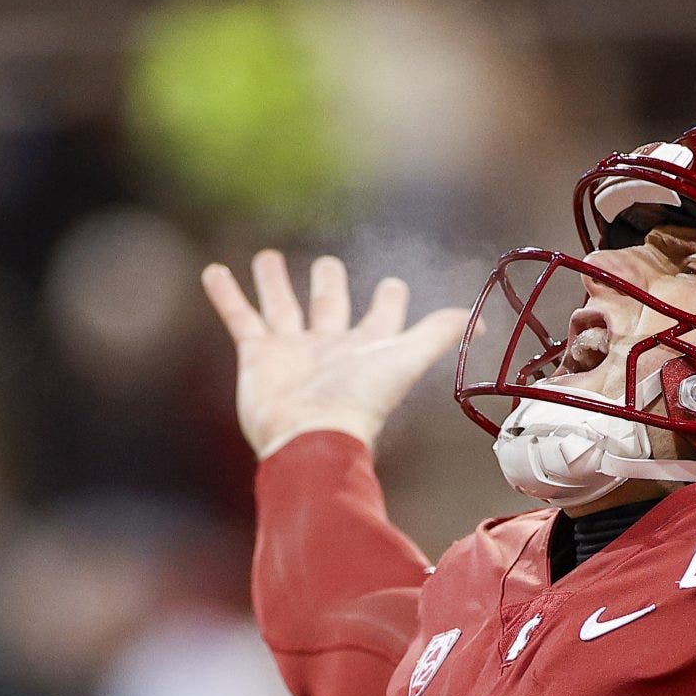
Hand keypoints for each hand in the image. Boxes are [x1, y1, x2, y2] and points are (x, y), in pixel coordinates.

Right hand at [202, 250, 467, 458]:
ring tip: (265, 257)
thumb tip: (482, 319)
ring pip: (281, 306)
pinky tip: (213, 272)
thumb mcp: (405, 359)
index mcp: (367, 347)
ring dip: (274, 282)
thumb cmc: (359, 402)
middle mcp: (329, 347)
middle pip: (329, 306)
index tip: (393, 283)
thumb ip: (439, 334)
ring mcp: (291, 351)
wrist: (309, 438)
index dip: (389, 299)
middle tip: (328, 265)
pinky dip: (226, 295)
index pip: (382, 316)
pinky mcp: (258, 356)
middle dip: (329, 285)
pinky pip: (240, 317)